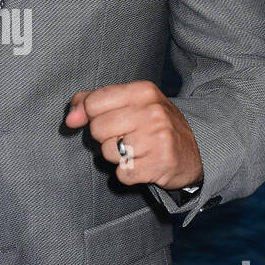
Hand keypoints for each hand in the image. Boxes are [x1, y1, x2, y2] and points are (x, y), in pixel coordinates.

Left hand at [64, 81, 202, 189]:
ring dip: (117, 156)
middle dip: (105, 137)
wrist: (194, 150)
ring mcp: (158, 139)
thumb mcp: (129, 102)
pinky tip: (142, 164)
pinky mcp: (159, 165)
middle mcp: (152, 112)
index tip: (105, 118)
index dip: (91, 114)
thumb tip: (70, 118)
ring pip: (107, 152)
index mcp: (143, 91)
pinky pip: (121, 173)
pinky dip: (127, 173)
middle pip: (97, 129)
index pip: (93, 103)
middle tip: (126, 136)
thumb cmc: (153, 124)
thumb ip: (93, 102)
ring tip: (136, 149)